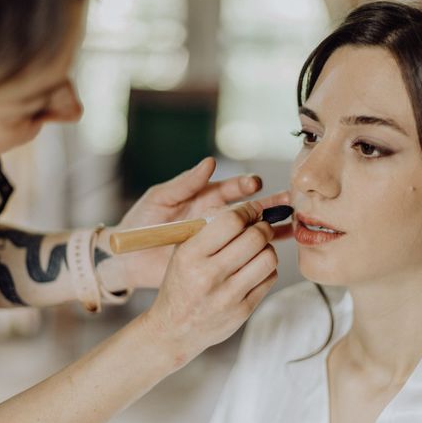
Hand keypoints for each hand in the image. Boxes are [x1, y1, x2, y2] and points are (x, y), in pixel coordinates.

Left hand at [97, 157, 289, 289]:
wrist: (128, 257)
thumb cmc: (141, 222)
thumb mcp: (159, 199)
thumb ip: (184, 183)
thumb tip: (210, 163)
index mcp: (203, 198)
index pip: (230, 189)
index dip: (244, 185)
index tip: (255, 184)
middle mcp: (215, 216)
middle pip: (248, 208)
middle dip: (269, 203)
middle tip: (287, 201)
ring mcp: (218, 239)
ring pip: (251, 231)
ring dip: (271, 226)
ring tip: (293, 223)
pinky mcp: (217, 259)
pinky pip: (243, 254)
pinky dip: (261, 252)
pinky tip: (277, 249)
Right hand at [140, 201, 277, 363]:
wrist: (174, 329)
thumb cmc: (181, 283)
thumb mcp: (183, 251)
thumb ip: (209, 228)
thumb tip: (245, 209)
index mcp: (190, 255)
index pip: (231, 221)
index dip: (247, 211)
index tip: (250, 211)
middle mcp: (208, 275)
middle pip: (255, 237)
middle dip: (263, 227)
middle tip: (260, 227)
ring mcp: (227, 296)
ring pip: (268, 258)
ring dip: (267, 248)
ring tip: (258, 249)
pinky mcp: (242, 311)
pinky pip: (269, 278)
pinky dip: (266, 269)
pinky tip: (254, 269)